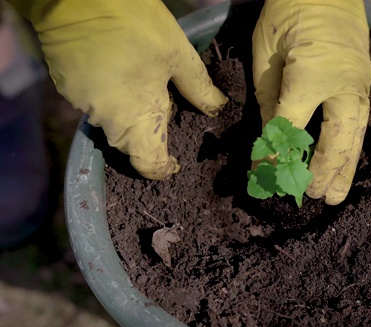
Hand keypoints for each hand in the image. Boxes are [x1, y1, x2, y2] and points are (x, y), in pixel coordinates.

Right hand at [8, 0, 227, 178]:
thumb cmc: (136, 27)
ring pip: (111, 121)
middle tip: (168, 112)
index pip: (147, 163)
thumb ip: (198, 87)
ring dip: (129, 113)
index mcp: (135, 119)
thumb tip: (217, 108)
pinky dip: (111, 97)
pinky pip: (94, 103)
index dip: (162, 168)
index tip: (175, 162)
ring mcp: (81, 103)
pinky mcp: (66, 85)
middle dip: (149, 136)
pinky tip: (122, 76)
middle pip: (129, 143)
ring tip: (145, 89)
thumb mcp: (178, 54)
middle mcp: (105, 120)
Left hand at [252, 0, 370, 204]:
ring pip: (355, 134)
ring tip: (337, 194)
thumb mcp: (267, 54)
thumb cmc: (288, 13)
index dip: (275, 156)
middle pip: (337, 139)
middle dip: (325, 170)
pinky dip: (351, 146)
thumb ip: (269, 98)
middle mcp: (343, 85)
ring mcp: (359, 84)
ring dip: (346, 167)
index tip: (262, 177)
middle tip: (315, 196)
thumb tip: (270, 137)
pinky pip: (359, 121)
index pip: (291, 127)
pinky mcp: (365, 82)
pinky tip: (345, 163)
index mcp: (312, 75)